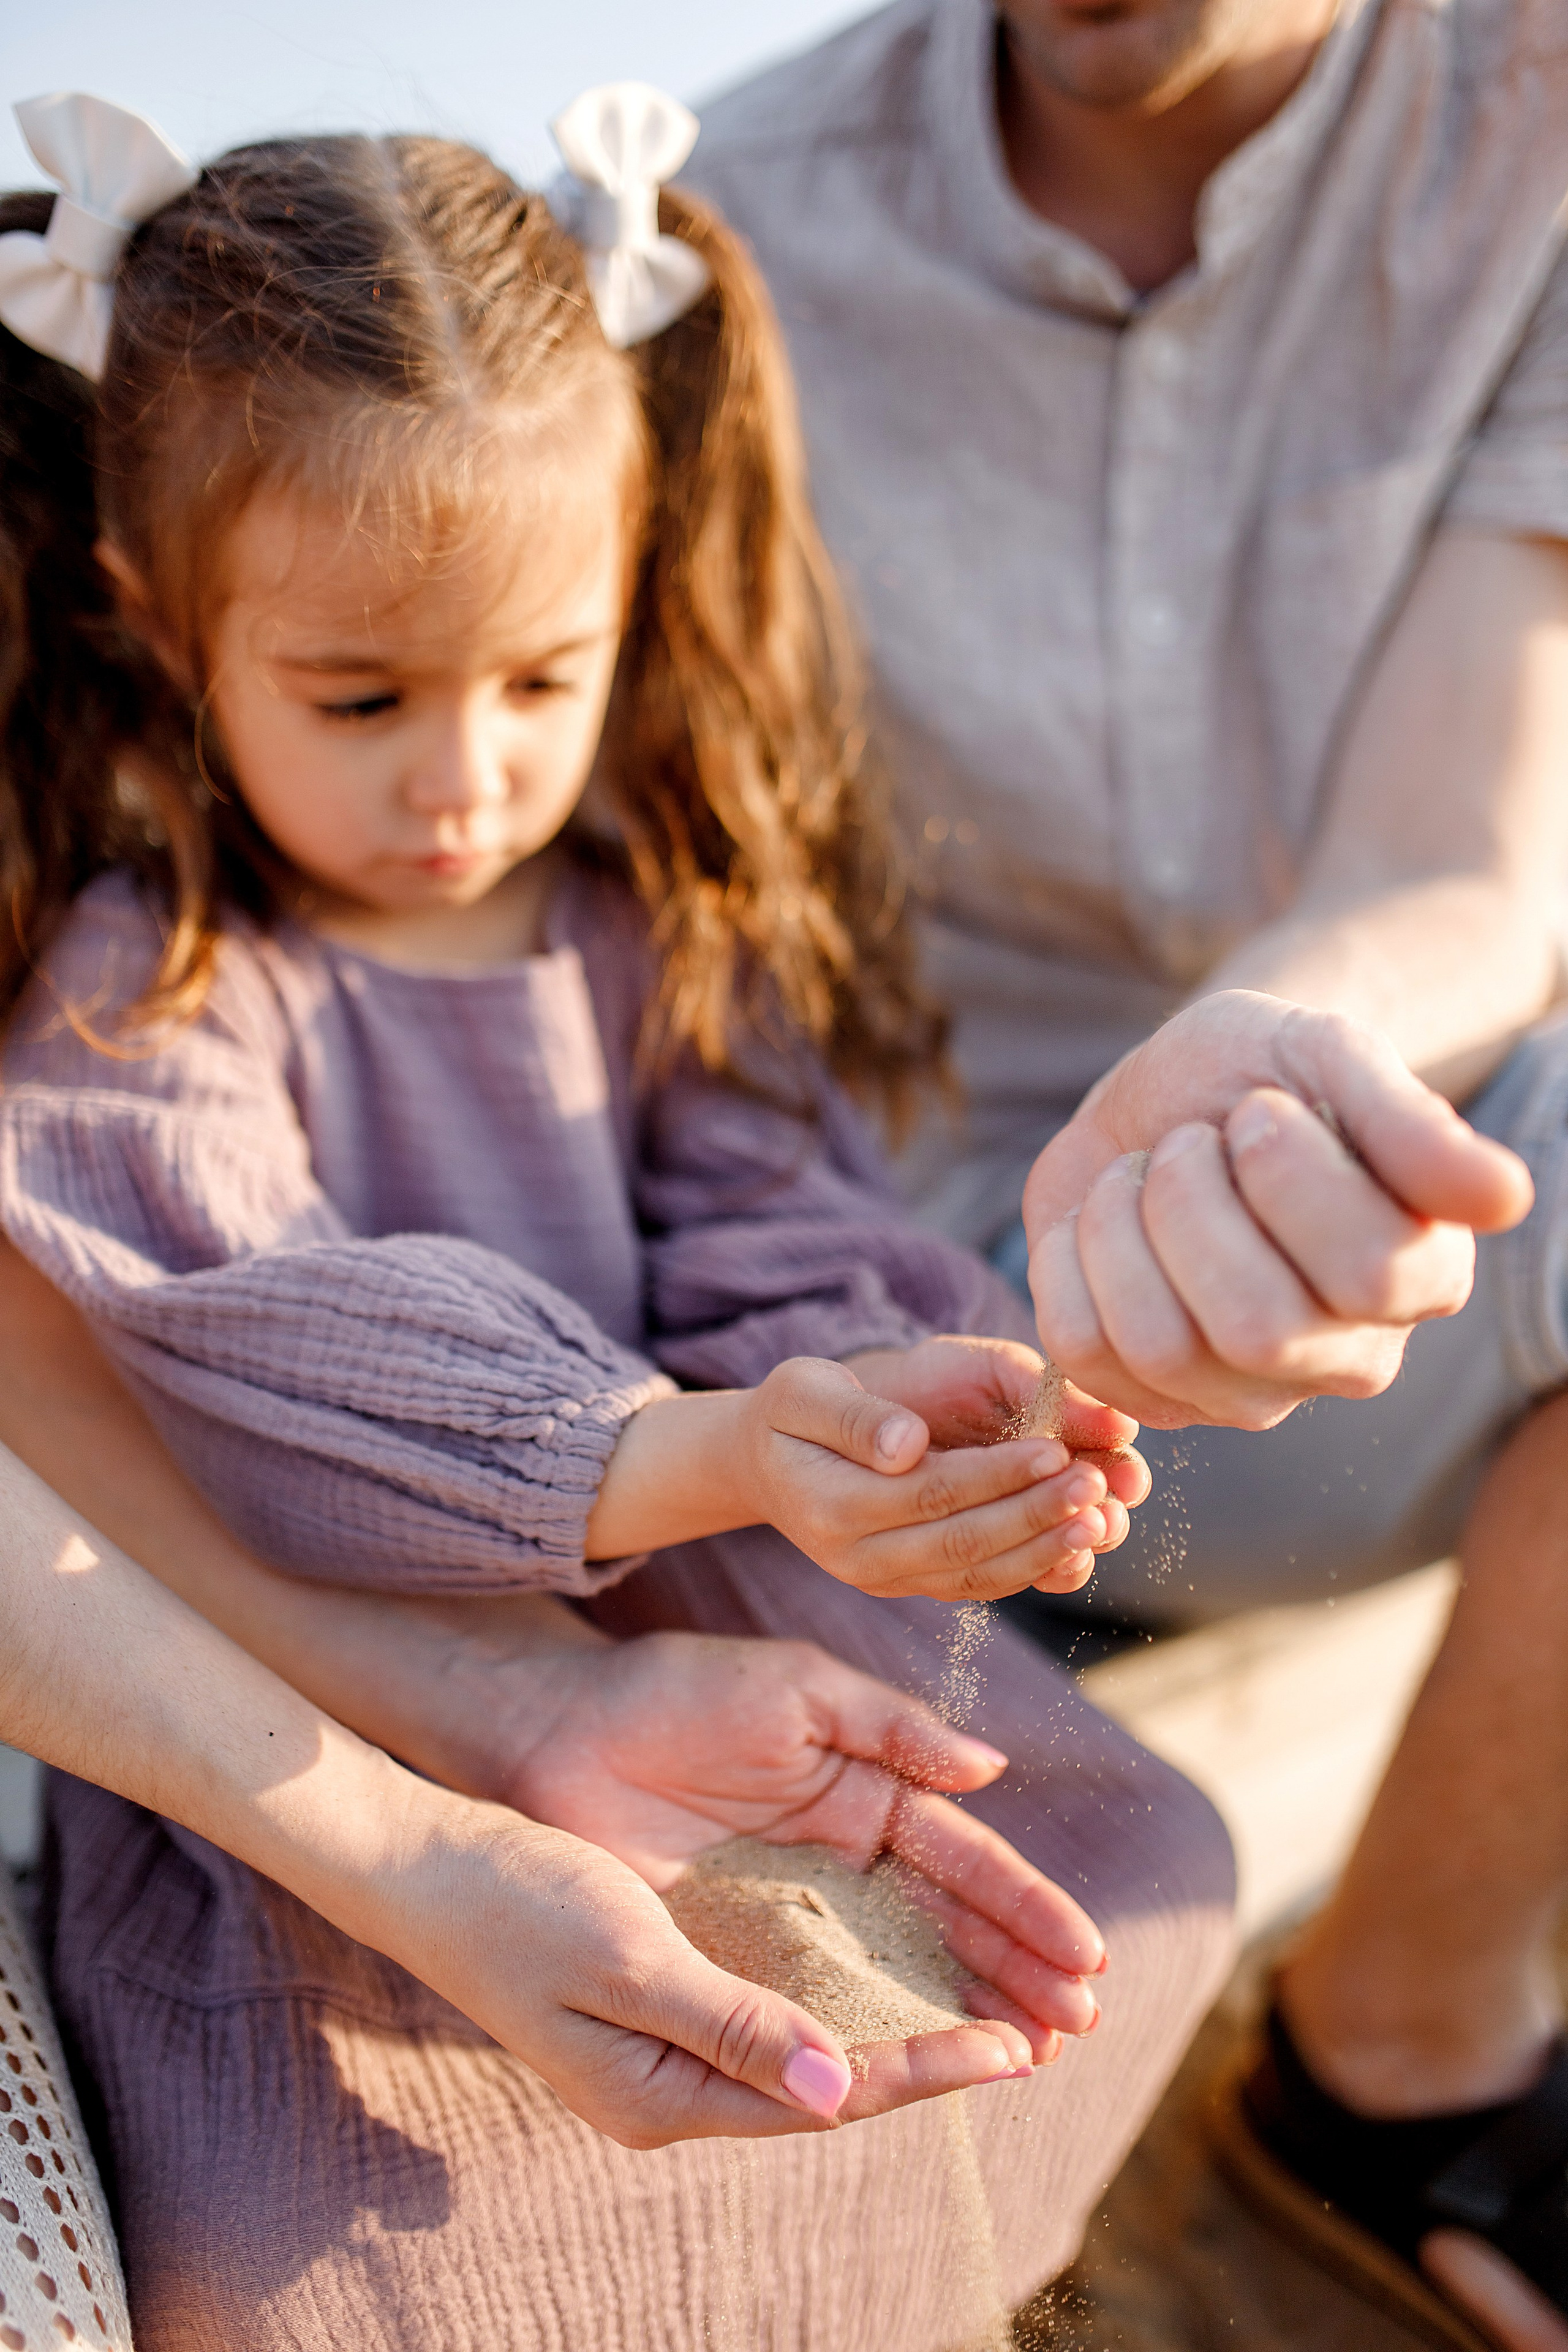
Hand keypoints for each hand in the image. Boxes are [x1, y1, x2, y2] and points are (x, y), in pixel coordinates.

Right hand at [398, 1798, 1040, 2147]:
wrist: (424, 1863)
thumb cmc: (515, 1901)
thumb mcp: (627, 1958)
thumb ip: (732, 2024)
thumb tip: (836, 2089)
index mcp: (664, 2095)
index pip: (826, 2096)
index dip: (926, 2069)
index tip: (1016, 2046)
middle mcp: (676, 2084)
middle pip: (832, 2085)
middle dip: (935, 2059)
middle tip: (1040, 2034)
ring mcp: (669, 2042)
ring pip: (813, 2046)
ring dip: (901, 2028)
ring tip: (994, 2009)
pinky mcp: (666, 1994)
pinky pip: (777, 2007)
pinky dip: (843, 1992)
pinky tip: (891, 1971)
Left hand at [488, 1626, 1102, 2057]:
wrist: (556, 1731)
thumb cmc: (673, 1691)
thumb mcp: (795, 1690)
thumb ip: (891, 1729)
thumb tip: (990, 1771)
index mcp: (864, 1794)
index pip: (964, 1862)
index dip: (1026, 1908)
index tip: (1085, 1956)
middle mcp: (839, 1865)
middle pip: (946, 1931)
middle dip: (1016, 1975)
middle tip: (1077, 2025)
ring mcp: (790, 1917)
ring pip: (894, 1977)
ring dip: (963, 2014)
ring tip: (1031, 2056)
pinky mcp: (734, 1956)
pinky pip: (814, 2005)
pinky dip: (870, 2037)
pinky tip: (919, 2069)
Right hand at [746, 1354, 1137, 1600]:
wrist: (765, 1465)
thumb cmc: (791, 1413)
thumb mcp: (803, 1391)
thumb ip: (854, 1416)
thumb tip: (908, 1445)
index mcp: (833, 1505)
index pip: (933, 1492)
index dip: (999, 1474)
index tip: (1056, 1449)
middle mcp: (859, 1557)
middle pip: (964, 1540)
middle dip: (1037, 1513)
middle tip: (1098, 1483)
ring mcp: (885, 1578)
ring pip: (977, 1573)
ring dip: (1045, 1549)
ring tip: (1101, 1519)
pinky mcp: (909, 1583)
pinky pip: (976, 1584)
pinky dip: (1029, 1570)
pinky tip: (1075, 1547)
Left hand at [1022, 991, 1533, 1429]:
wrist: (1166, 1093)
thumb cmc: (1260, 1072)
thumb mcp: (1330, 1056)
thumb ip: (1409, 1122)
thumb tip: (1503, 1198)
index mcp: (1422, 1276)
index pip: (1371, 1272)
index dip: (1291, 1178)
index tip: (1263, 1107)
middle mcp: (1345, 1356)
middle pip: (1257, 1328)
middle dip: (1191, 1203)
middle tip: (1190, 1143)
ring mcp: (1244, 1393)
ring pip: (1159, 1345)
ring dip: (1122, 1226)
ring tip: (1141, 1175)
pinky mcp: (1147, 1395)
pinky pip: (1082, 1349)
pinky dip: (1067, 1259)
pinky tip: (1097, 1219)